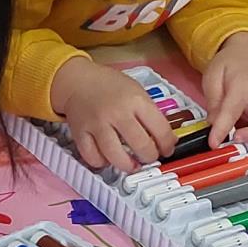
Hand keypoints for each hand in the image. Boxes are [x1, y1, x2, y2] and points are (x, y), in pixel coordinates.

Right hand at [52, 59, 172, 172]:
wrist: (79, 81)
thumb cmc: (110, 86)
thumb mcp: (137, 91)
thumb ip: (151, 113)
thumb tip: (167, 139)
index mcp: (136, 100)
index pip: (161, 129)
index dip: (168, 144)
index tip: (167, 149)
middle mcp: (117, 113)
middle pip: (141, 146)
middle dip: (150, 157)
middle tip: (149, 156)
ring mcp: (98, 124)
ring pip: (116, 156)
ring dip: (128, 165)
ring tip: (132, 164)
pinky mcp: (81, 133)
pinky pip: (93, 157)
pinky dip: (102, 162)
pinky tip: (108, 158)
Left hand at [201, 33, 247, 148]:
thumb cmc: (230, 64)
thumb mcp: (213, 76)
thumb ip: (213, 102)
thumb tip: (213, 127)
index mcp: (244, 86)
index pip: (233, 111)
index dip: (222, 130)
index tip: (213, 143)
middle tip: (234, 142)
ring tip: (242, 147)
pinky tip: (247, 145)